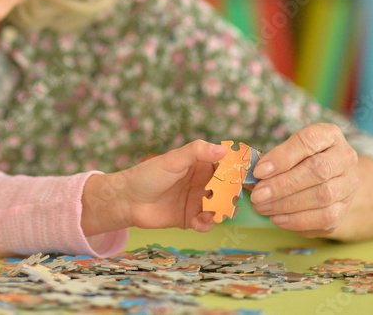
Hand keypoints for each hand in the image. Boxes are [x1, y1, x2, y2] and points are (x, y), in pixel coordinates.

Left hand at [82, 140, 228, 235]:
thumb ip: (197, 152)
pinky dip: (207, 224)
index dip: (237, 170)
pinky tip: (197, 222)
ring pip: (220, 208)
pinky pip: (207, 223)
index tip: (244, 177)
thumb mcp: (173, 159)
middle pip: (228, 189)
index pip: (226, 165)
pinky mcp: (191, 218)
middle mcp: (203, 182)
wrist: (128, 200)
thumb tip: (223, 149)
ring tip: (211, 213)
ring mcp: (198, 201)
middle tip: (229, 200)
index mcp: (201, 164)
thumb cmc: (149, 174)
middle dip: (231, 196)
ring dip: (220, 212)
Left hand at [248, 123, 358, 237]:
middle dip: (283, 184)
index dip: (282, 157)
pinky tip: (277, 218)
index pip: (308, 141)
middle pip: (317, 170)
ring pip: (322, 195)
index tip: (259, 171)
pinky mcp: (345, 208)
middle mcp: (345, 157)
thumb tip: (249, 177)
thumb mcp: (289, 152)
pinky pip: (325, 217)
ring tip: (262, 207)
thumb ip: (272, 161)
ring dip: (287, 204)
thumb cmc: (302, 161)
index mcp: (329, 135)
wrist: (330, 180)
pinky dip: (298, 220)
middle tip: (258, 195)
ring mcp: (349, 184)